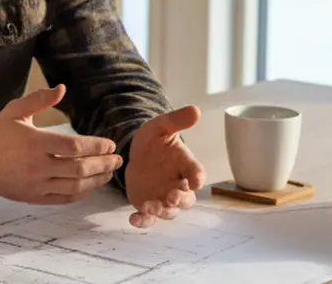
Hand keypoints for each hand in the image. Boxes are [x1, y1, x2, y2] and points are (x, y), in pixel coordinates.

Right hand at [0, 84, 122, 203]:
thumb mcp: (15, 111)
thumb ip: (39, 100)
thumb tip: (62, 88)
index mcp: (35, 143)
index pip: (75, 147)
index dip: (97, 146)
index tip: (109, 144)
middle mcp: (37, 166)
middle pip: (80, 168)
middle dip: (103, 164)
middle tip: (117, 159)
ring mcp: (36, 184)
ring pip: (75, 186)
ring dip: (97, 180)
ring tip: (109, 172)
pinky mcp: (34, 197)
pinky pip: (64, 198)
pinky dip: (81, 192)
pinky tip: (91, 185)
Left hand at [124, 105, 205, 228]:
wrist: (136, 154)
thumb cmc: (154, 142)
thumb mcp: (161, 127)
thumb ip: (176, 120)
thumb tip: (196, 110)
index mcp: (186, 165)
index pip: (197, 173)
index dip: (198, 178)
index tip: (196, 181)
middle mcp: (178, 185)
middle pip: (187, 199)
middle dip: (181, 200)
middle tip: (172, 197)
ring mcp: (164, 198)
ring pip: (169, 212)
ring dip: (161, 212)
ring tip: (150, 207)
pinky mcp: (148, 206)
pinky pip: (149, 218)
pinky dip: (143, 221)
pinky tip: (133, 219)